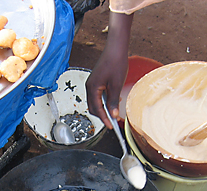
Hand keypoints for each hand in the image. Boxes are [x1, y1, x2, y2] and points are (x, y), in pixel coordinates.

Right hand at [86, 12, 133, 128]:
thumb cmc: (116, 62)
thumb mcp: (116, 85)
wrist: (116, 47)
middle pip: (93, 107)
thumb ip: (113, 101)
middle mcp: (89, 86)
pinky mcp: (96, 80)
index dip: (104, 119)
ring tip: (115, 112)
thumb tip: (113, 115)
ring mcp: (92, 83)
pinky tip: (114, 100)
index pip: (96, 109)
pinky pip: (98, 95)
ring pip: (95, 102)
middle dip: (103, 115)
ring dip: (104, 108)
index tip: (111, 126)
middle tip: (113, 121)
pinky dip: (104, 101)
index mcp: (92, 88)